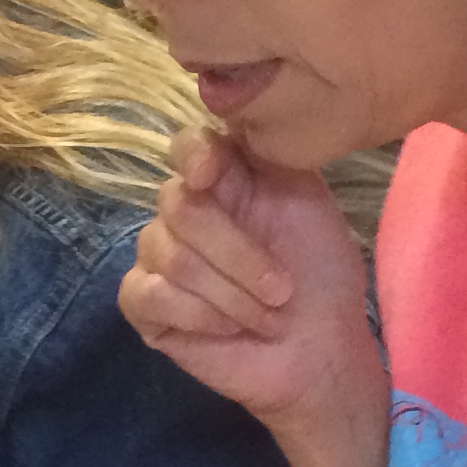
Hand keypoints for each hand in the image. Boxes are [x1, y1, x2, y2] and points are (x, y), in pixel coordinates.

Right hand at [119, 130, 383, 433]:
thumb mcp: (308, 200)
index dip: (192, 154)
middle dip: (238, 255)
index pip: (186, 144)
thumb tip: (230, 117)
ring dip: (231, 295)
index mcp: (224, 177)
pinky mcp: (144, 304)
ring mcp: (158, 256)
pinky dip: (198, 316)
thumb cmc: (320, 275)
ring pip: (171, 257)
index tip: (210, 175)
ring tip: (267, 317)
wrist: (322, 349)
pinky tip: (227, 330)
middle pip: (180, 206)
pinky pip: (148, 296)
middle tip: (282, 291)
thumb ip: (268, 155)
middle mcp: (184, 210)